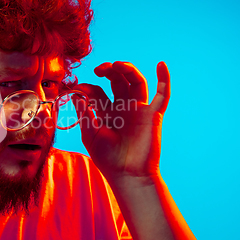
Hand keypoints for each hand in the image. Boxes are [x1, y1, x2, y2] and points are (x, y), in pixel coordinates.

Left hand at [73, 61, 169, 182]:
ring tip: (115, 64)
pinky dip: (163, 79)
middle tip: (98, 70)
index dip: (86, 87)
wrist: (127, 175)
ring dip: (127, 70)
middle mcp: (122, 107)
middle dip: (108, 71)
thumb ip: (85, 115)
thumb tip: (76, 96)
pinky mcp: (153, 114)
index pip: (97, 91)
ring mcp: (138, 109)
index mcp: (106, 112)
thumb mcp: (90, 135)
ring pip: (135, 82)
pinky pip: (162, 94)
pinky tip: (161, 65)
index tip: (76, 88)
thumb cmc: (107, 158)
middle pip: (117, 81)